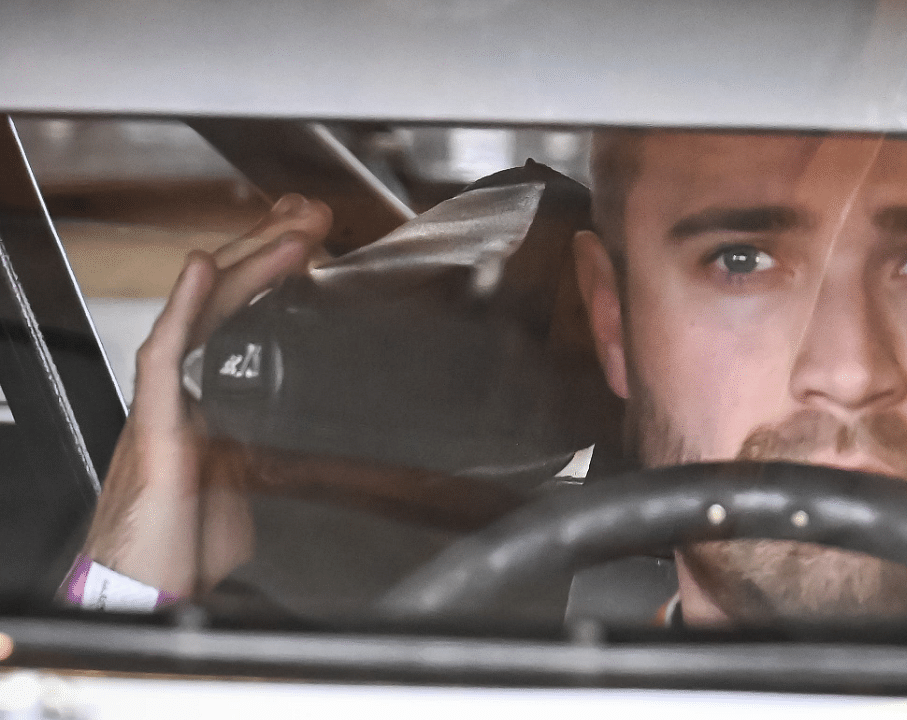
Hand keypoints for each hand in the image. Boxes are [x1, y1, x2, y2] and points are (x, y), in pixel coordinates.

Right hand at [80, 195, 331, 596]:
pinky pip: (162, 357)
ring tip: (289, 227)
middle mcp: (183, 389)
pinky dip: (184, 310)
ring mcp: (166, 403)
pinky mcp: (154, 428)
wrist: (147, 591)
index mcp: (206, 398)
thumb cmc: (183, 544)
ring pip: (201, 314)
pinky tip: (202, 268)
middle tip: (310, 211)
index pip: (240, 317)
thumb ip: (273, 457)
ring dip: (244, 265)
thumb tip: (310, 453)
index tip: (308, 235)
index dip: (271, 272)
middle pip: (224, 301)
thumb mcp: (249, 487)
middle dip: (267, 249)